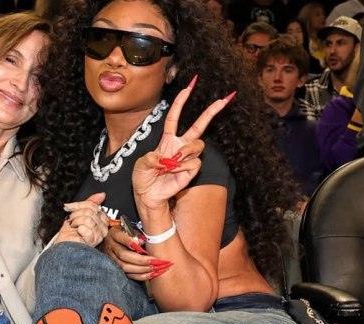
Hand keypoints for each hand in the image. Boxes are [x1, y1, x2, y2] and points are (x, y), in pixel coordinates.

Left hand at [56, 192, 108, 246]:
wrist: (63, 248)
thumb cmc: (70, 235)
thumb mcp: (78, 214)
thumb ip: (90, 203)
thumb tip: (101, 195)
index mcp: (101, 221)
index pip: (94, 205)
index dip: (80, 205)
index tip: (71, 208)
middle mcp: (102, 228)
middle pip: (90, 211)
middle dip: (76, 214)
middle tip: (72, 221)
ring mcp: (99, 235)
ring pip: (88, 218)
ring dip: (76, 222)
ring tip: (74, 227)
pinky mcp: (93, 240)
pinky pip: (86, 228)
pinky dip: (78, 229)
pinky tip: (77, 233)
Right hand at [101, 225, 172, 280]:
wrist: (115, 241)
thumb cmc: (127, 233)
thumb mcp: (130, 229)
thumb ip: (137, 234)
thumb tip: (143, 242)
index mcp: (114, 234)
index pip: (120, 237)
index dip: (129, 241)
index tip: (141, 243)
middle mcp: (110, 247)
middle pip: (123, 255)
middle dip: (141, 260)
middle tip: (156, 261)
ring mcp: (112, 259)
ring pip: (125, 267)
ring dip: (142, 269)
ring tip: (156, 268)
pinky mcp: (117, 268)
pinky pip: (129, 275)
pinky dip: (141, 275)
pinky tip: (152, 274)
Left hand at [133, 78, 234, 210]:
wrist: (148, 196)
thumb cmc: (143, 178)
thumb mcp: (140, 165)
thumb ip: (149, 159)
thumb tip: (163, 158)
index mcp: (167, 140)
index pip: (174, 117)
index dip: (181, 102)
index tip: (188, 87)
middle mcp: (180, 146)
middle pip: (199, 126)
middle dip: (211, 112)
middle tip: (223, 99)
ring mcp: (187, 158)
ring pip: (198, 145)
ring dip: (187, 151)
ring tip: (174, 161)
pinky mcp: (192, 171)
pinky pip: (195, 163)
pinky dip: (184, 166)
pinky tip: (175, 172)